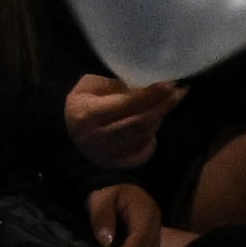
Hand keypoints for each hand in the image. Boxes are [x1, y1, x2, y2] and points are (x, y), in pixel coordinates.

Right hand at [61, 70, 181, 170]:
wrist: (65, 131)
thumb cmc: (82, 101)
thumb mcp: (91, 85)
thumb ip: (116, 85)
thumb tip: (148, 82)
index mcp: (87, 114)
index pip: (125, 105)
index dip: (149, 94)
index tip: (170, 83)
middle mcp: (96, 137)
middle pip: (139, 122)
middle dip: (163, 105)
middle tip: (180, 91)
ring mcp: (106, 154)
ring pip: (144, 135)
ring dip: (159, 118)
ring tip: (168, 102)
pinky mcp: (115, 164)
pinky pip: (143, 151)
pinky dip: (152, 137)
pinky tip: (155, 123)